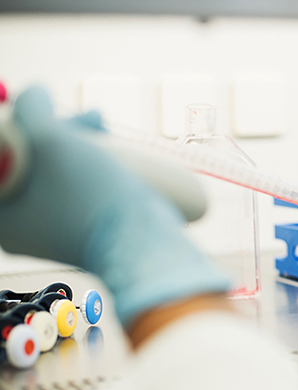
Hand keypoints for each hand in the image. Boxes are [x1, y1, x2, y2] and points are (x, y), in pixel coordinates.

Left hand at [0, 87, 227, 326]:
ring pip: (54, 174)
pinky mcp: (80, 236)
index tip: (56, 112)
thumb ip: (31, 109)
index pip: (7, 147)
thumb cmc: (92, 196)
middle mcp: (16, 227)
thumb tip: (33, 94)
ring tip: (109, 133)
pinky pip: (74, 193)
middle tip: (94, 120)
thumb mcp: (51, 138)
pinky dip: (90, 171)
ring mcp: (48, 234)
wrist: (141, 245)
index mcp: (0, 211)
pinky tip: (112, 159)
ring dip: (79, 146)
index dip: (29, 121)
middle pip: (28, 160)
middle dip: (60, 131)